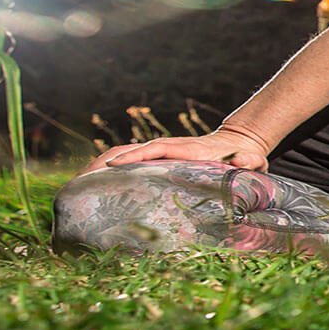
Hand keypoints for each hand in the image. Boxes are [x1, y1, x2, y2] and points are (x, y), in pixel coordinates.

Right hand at [82, 125, 271, 173]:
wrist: (241, 144)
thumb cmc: (244, 157)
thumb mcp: (250, 160)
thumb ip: (248, 161)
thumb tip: (243, 160)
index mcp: (186, 149)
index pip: (155, 150)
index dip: (133, 156)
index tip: (111, 166)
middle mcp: (168, 148)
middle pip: (130, 150)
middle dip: (105, 162)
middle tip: (81, 181)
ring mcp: (162, 153)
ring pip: (125, 155)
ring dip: (101, 166)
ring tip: (78, 186)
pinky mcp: (160, 160)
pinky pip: (131, 162)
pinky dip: (111, 169)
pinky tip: (95, 185)